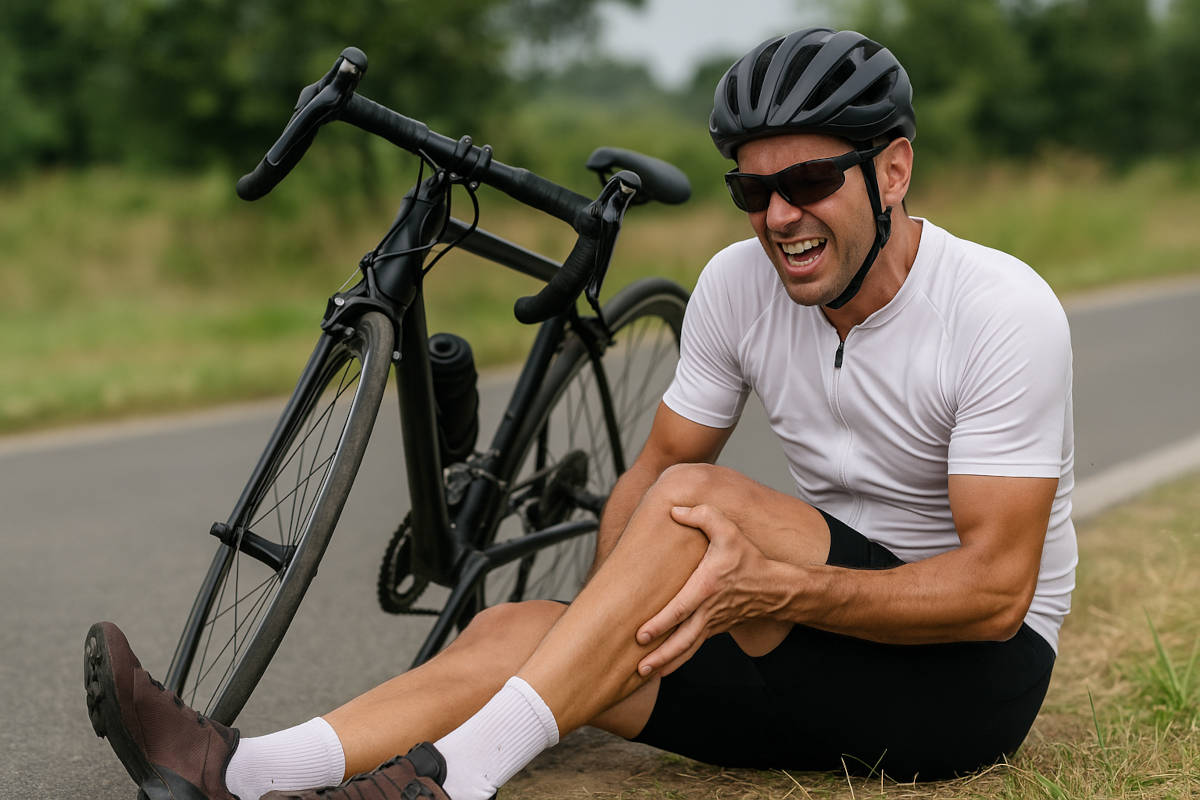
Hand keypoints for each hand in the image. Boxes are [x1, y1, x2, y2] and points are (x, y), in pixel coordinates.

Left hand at [635, 504, 773, 676]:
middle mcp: (709, 610)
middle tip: (639, 668)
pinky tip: (662, 667)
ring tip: (644, 674)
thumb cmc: (749, 558)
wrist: (775, 588)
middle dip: (660, 655)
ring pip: (687, 648)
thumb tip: (675, 510)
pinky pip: (693, 646)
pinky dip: (677, 658)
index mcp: (708, 587)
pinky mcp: (714, 629)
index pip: (681, 609)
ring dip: (666, 663)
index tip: (641, 634)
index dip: (661, 622)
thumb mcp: (728, 528)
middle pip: (682, 639)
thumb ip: (702, 515)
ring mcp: (712, 623)